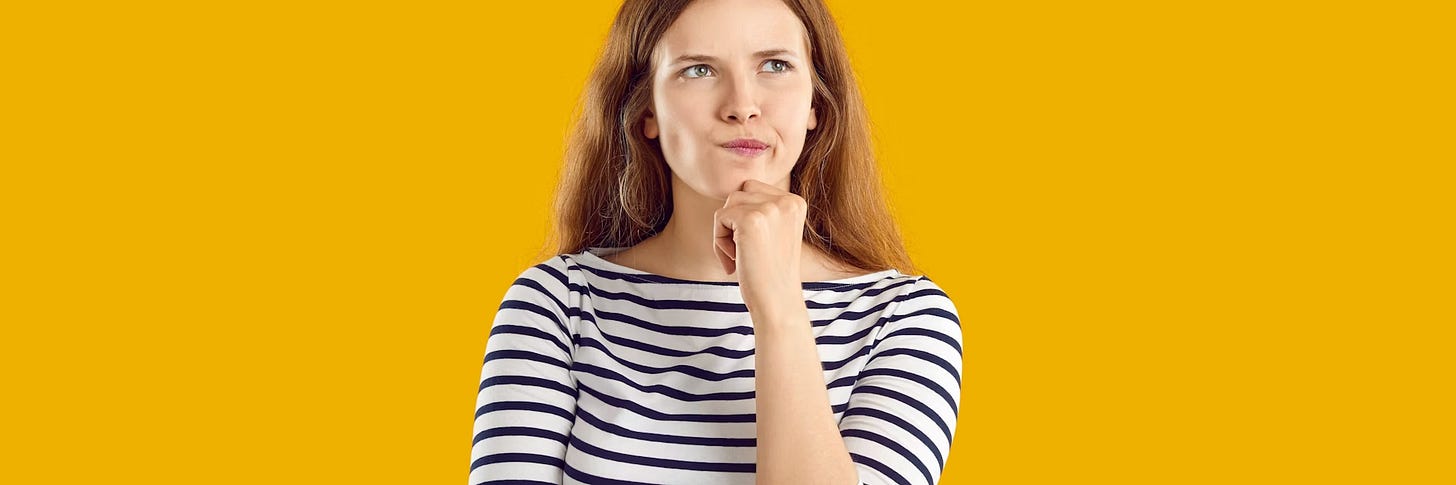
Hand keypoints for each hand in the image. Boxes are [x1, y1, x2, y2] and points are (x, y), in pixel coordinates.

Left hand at [713, 179, 806, 316]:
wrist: (777, 302)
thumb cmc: (770, 272)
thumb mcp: (775, 232)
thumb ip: (762, 209)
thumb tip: (734, 191)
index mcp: (795, 201)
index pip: (752, 189)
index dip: (744, 217)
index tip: (755, 245)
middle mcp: (787, 200)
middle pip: (739, 194)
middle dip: (733, 222)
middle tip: (744, 252)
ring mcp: (770, 209)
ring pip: (728, 204)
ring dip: (725, 232)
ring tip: (740, 256)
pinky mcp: (751, 220)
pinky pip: (719, 218)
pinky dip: (719, 241)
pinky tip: (735, 261)